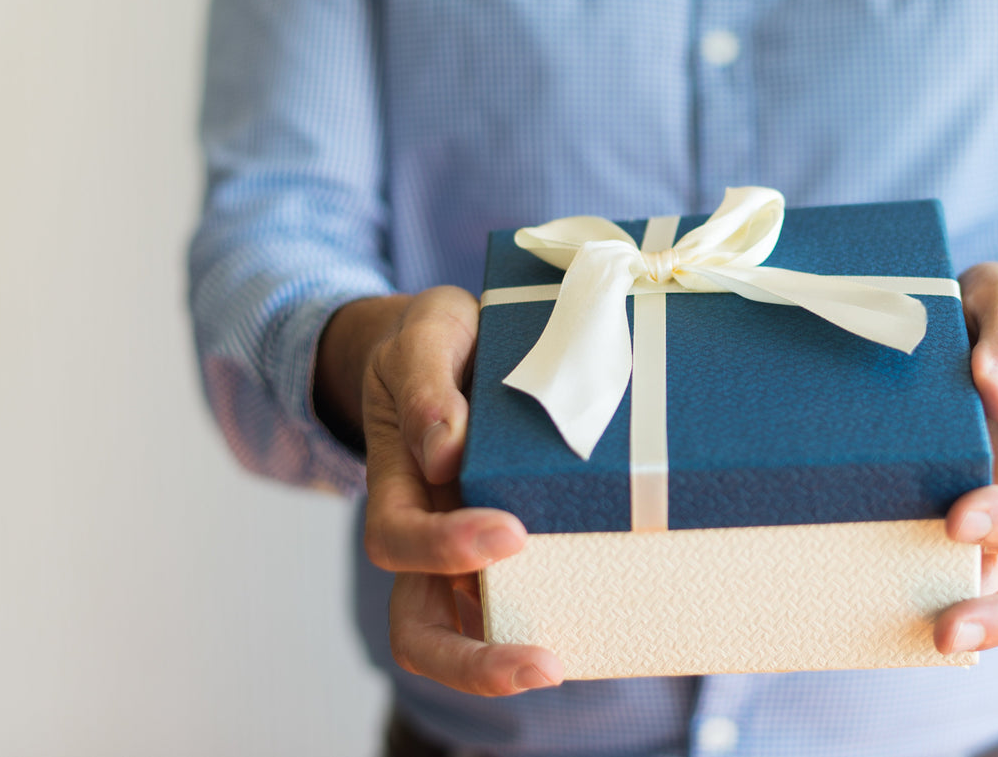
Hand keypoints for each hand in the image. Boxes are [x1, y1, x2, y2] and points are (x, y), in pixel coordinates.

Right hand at [315, 287, 563, 694]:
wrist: (448, 347)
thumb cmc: (437, 340)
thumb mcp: (427, 332)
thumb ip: (429, 383)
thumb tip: (445, 451)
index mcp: (396, 480)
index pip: (397, 537)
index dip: (445, 546)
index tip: (511, 531)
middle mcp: (424, 529)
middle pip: (417, 627)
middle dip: (472, 659)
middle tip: (542, 664)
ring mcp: (460, 548)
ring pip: (462, 633)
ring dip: (506, 662)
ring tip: (566, 665)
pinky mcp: (504, 547)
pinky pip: (519, 602)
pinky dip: (549, 624)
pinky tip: (600, 628)